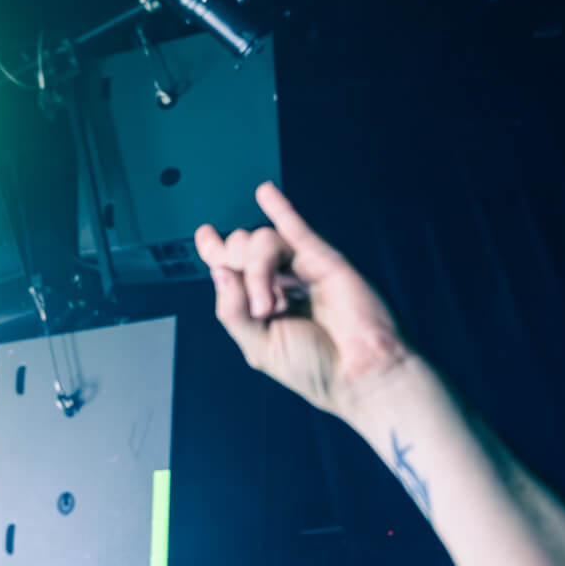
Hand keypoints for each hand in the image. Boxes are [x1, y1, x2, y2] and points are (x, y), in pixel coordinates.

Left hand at [194, 183, 413, 423]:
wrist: (360, 373)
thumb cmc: (313, 368)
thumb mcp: (259, 346)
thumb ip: (232, 311)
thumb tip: (218, 270)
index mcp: (260, 303)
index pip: (229, 265)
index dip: (214, 248)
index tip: (204, 235)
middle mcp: (278, 282)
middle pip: (240, 248)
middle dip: (237, 268)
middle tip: (259, 309)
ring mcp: (301, 269)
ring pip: (262, 241)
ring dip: (256, 270)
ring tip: (269, 307)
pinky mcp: (324, 261)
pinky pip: (297, 228)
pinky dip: (280, 208)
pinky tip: (264, 192)